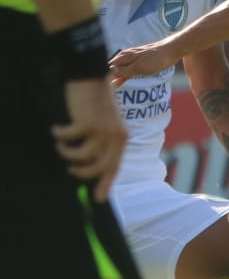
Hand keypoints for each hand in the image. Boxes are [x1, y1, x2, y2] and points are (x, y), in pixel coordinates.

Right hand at [52, 78, 126, 200]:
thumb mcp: (105, 125)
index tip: (98, 199)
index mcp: (121, 139)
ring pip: (82, 156)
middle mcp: (115, 137)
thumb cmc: (96, 102)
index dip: (106, 184)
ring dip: (67, 152)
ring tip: (61, 144)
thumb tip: (90, 163)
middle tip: (71, 169)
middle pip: (98, 168)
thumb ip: (102, 143)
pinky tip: (57, 129)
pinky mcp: (88, 124)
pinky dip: (59, 135)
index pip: (114, 167)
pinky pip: (68, 139)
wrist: (92, 78)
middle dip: (82, 173)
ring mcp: (103, 131)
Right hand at [109, 41, 179, 84]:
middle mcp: (125, 55)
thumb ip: (125, 71)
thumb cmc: (156, 59)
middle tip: (105, 89)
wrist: (171, 50)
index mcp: (123, 57)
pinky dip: (124, 75)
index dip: (104, 76)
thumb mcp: (140, 67)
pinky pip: (128, 68)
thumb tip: (110, 73)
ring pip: (120, 68)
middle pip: (112, 68)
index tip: (103, 86)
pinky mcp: (139, 59)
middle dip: (108, 77)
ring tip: (111, 87)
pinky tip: (121, 81)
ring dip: (116, 77)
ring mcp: (132, 57)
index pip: (108, 67)